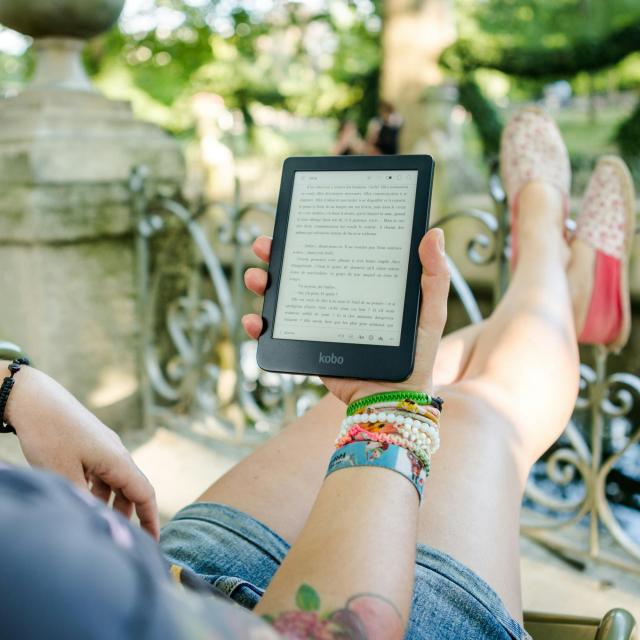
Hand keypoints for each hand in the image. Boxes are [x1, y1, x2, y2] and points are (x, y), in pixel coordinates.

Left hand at [4, 365, 159, 538]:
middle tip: (117, 540)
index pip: (145, 495)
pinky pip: (100, 473)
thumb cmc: (51, 435)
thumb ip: (84, 502)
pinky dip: (95, 491)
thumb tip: (98, 524)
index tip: (152, 543)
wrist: (35, 399)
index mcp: (118, 460)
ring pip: (113, 483)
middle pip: (130, 490)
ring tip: (94, 523)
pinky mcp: (89, 445)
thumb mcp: (64, 475)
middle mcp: (116, 453)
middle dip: (127, 516)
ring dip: (108, 504)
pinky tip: (79, 500)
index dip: (151, 521)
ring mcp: (103, 448)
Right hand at [242, 228, 449, 404]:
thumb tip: (433, 233)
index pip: (334, 252)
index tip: (298, 219)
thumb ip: (434, 277)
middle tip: (264, 246)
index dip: (313, 236)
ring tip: (256, 278)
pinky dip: (260, 326)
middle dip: (277, 255)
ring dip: (263, 284)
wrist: (393, 402)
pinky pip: (278, 334)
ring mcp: (319, 323)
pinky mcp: (308, 346)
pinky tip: (255, 320)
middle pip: (301, 270)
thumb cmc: (417, 357)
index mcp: (361, 284)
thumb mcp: (430, 313)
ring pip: (283, 298)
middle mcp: (336, 298)